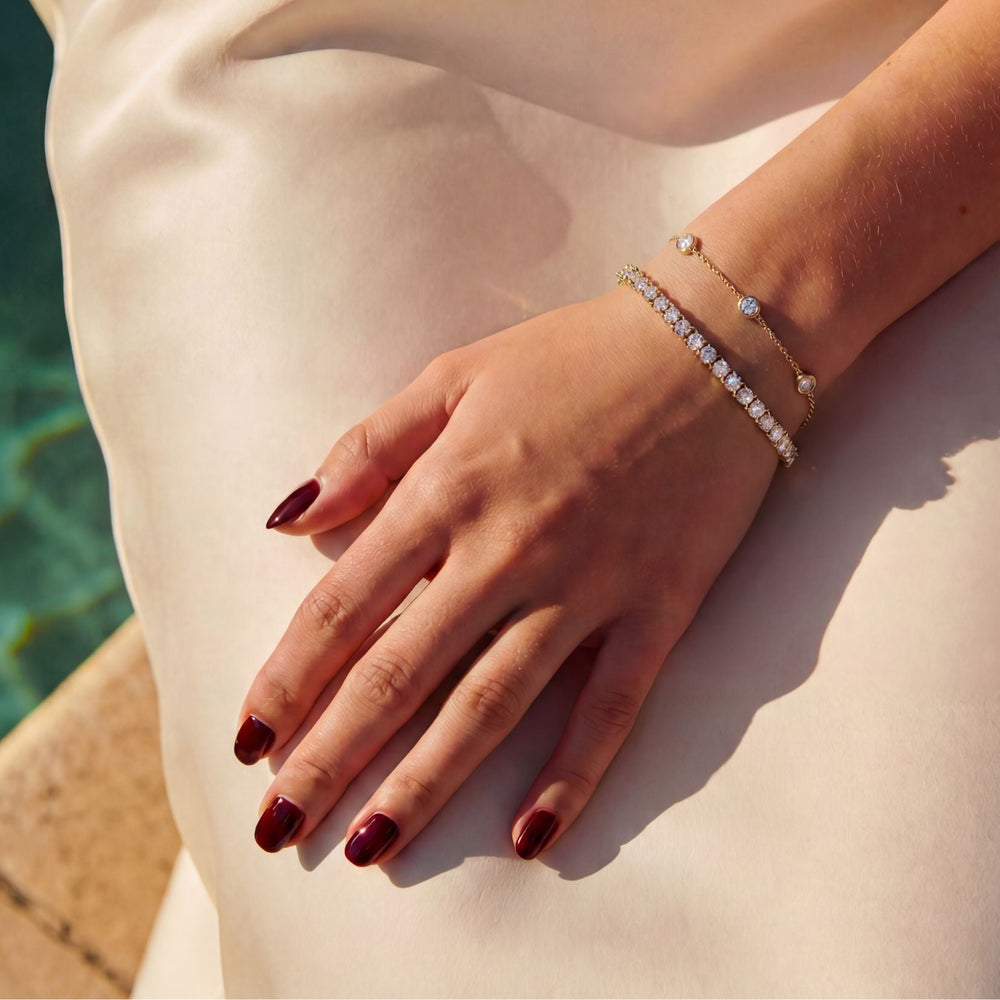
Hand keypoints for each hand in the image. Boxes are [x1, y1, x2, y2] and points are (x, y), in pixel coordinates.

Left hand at [235, 284, 778, 862]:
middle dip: (330, 758)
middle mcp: (508, 552)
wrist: (712, 348)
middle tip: (280, 829)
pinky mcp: (658, 610)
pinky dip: (572, 776)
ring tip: (373, 850)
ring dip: (425, 785)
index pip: (345, 607)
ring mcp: (587, 588)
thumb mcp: (454, 374)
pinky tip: (529, 838)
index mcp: (449, 490)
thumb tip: (291, 518)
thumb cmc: (573, 356)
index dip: (288, 678)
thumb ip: (369, 447)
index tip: (248, 740)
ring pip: (491, 706)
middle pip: (400, 674)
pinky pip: (611, 708)